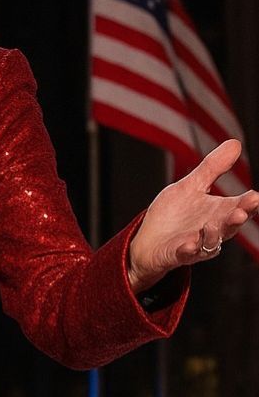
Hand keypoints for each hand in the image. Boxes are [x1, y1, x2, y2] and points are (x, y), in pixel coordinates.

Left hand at [127, 139, 258, 292]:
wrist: (149, 240)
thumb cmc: (173, 214)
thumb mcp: (191, 186)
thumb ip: (212, 168)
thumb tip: (236, 143)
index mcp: (218, 212)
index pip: (238, 207)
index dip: (248, 203)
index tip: (256, 196)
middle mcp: (213, 230)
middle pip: (229, 226)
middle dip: (237, 219)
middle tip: (243, 211)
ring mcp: (197, 244)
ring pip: (211, 242)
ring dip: (213, 235)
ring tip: (212, 225)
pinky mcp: (178, 254)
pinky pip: (186, 253)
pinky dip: (189, 249)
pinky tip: (189, 244)